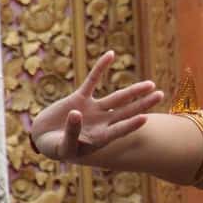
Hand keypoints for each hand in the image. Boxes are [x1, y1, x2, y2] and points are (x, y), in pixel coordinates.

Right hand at [30, 50, 163, 159]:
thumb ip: (72, 132)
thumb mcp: (64, 147)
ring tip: (151, 84)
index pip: (119, 130)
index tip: (145, 117)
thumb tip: (77, 113)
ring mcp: (93, 109)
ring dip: (133, 90)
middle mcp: (102, 123)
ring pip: (117, 98)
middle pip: (127, 112)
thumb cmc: (55, 148)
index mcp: (100, 138)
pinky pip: (92, 80)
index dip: (131, 124)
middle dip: (143, 104)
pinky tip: (111, 54)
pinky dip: (101, 67)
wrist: (42, 138)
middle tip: (160, 94)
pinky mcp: (80, 98)